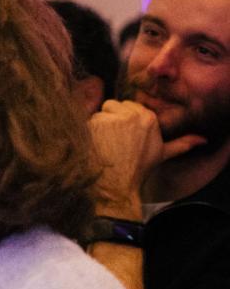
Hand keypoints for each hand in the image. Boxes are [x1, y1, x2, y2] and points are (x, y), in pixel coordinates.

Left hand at [89, 100, 204, 215]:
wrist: (118, 183)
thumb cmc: (139, 168)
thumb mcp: (163, 154)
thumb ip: (182, 144)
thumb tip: (201, 140)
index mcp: (148, 118)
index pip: (128, 105)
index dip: (123, 119)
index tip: (125, 135)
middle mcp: (131, 114)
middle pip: (112, 105)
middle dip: (111, 119)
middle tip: (115, 140)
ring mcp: (112, 118)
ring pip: (99, 113)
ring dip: (99, 125)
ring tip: (106, 143)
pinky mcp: (94, 124)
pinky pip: (87, 120)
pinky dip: (88, 131)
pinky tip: (96, 145)